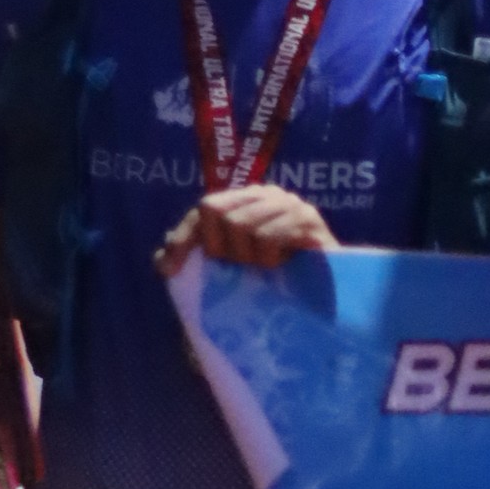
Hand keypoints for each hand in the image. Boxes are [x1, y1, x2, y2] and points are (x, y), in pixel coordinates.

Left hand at [155, 184, 334, 274]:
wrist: (328, 294)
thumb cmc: (278, 282)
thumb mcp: (233, 271)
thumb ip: (201, 260)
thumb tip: (161, 260)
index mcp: (244, 202)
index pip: (204, 209)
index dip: (183, 239)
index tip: (168, 272)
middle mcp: (264, 195)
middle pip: (217, 211)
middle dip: (225, 249)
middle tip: (245, 267)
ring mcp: (287, 203)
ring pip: (242, 224)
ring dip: (250, 257)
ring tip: (268, 267)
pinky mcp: (307, 218)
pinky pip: (269, 235)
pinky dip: (269, 257)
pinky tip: (283, 265)